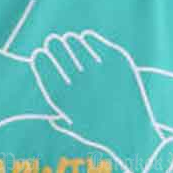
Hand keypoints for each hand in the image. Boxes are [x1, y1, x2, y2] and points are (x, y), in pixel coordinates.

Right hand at [28, 31, 161, 151]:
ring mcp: (96, 68)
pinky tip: (85, 40)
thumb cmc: (102, 132)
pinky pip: (93, 41)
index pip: (42, 64)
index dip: (40, 57)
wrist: (132, 130)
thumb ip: (61, 120)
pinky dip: (88, 39)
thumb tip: (51, 117)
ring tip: (70, 41)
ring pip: (74, 42)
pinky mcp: (113, 60)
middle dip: (53, 45)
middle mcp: (77, 79)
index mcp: (62, 93)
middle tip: (53, 42)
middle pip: (56, 49)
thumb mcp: (76, 128)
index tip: (40, 53)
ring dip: (70, 41)